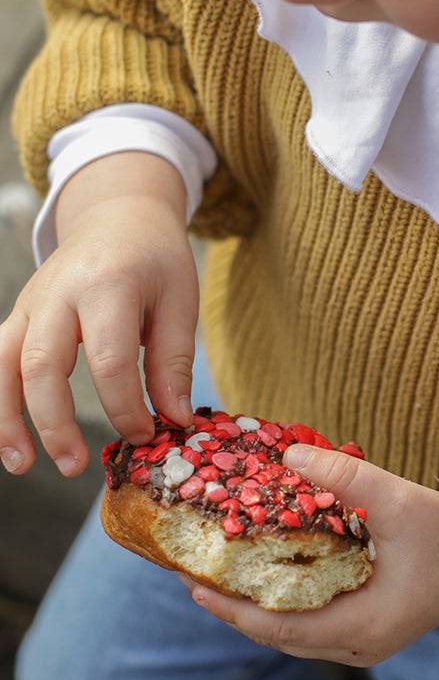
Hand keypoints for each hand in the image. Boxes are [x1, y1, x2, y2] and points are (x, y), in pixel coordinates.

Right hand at [0, 154, 196, 476]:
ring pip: (5, 363)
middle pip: (43, 363)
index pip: (109, 358)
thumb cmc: (155, 260)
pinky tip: (8, 440)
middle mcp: (59, 291)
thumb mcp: (180, 300)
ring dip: (8, 418)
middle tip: (77, 465)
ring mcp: (31, 301)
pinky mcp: (19, 314)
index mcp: (108, 283)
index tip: (146, 435)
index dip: (126, 406)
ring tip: (22, 464)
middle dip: (56, 421)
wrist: (119, 215)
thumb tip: (175, 420)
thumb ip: (174, 362)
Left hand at [182, 443, 438, 665]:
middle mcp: (354, 644)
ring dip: (250, 604)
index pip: (277, 627)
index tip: (191, 582)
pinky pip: (306, 621)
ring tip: (213, 571)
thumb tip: (290, 452)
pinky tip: (259, 573)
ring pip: (288, 631)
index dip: (229, 608)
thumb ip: (346, 476)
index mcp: (361, 625)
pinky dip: (277, 600)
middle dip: (229, 604)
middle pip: (274, 633)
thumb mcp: (400, 499)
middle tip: (187, 569)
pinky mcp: (362, 628)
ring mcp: (358, 641)